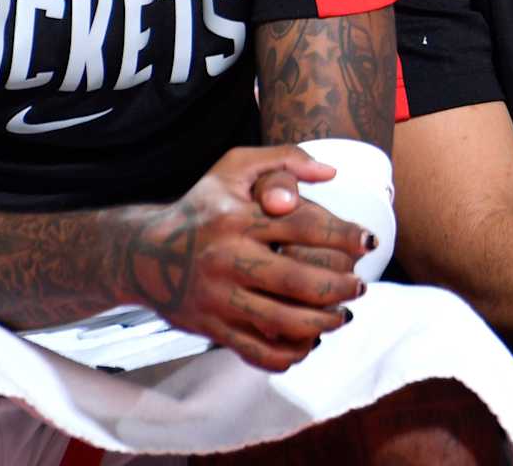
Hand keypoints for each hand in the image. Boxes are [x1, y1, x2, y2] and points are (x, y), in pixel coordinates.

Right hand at [129, 146, 373, 371]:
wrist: (143, 254)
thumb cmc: (201, 207)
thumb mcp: (233, 167)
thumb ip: (283, 159)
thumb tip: (331, 172)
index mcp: (238, 217)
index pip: (303, 225)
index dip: (344, 234)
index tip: (369, 241)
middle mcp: (228, 258)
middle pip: (298, 279)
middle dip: (340, 286)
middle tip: (360, 287)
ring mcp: (218, 296)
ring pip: (282, 320)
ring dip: (322, 323)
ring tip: (342, 316)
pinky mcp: (211, 327)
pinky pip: (256, 350)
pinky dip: (288, 354)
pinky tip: (307, 342)